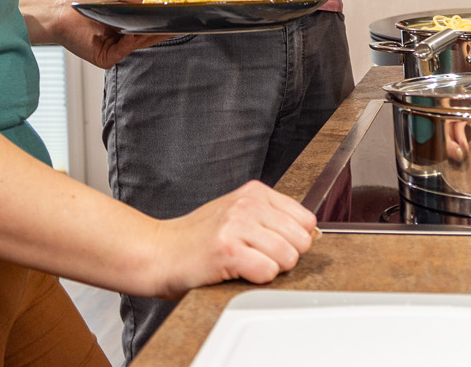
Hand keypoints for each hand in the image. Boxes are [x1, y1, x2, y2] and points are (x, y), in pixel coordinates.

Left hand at [21, 0, 165, 68]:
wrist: (60, 14)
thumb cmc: (84, 2)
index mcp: (126, 23)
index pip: (149, 24)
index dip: (163, 19)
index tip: (179, 13)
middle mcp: (122, 38)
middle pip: (148, 36)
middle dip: (162, 29)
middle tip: (178, 22)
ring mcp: (115, 49)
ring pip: (138, 44)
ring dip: (149, 35)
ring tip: (163, 26)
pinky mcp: (106, 58)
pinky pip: (123, 51)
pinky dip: (129, 42)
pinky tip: (133, 33)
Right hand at [145, 181, 318, 298]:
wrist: (158, 252)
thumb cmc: (197, 239)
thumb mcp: (236, 215)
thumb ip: (271, 219)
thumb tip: (312, 235)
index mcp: (254, 192)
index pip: (306, 219)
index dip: (294, 240)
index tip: (272, 245)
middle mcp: (248, 204)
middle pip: (301, 240)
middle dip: (285, 257)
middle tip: (255, 257)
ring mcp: (237, 225)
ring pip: (288, 257)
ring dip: (270, 269)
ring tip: (243, 263)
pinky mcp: (228, 250)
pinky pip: (268, 272)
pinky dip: (256, 279)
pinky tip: (235, 270)